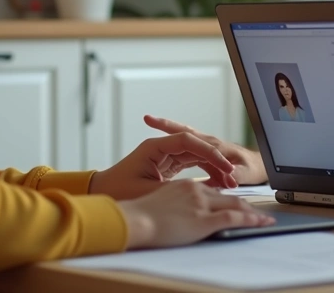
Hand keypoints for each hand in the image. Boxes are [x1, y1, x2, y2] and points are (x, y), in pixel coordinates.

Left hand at [90, 131, 238, 200]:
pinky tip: (219, 184)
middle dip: (216, 160)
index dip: (209, 153)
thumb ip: (173, 189)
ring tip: (230, 183)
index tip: (224, 167)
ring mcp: (166, 155)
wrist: (101, 193)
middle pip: (197, 146)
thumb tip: (199, 191)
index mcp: (154, 146)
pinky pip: (194, 164)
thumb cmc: (118, 190)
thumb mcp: (147, 192)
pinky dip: (207, 173)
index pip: (189, 141)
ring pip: (198, 155)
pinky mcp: (169, 165)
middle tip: (232, 176)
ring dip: (214, 167)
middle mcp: (162, 147)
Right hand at [116, 180, 272, 248]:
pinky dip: (252, 220)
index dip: (227, 195)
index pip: (212, 189)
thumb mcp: (158, 204)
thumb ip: (174, 205)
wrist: (132, 222)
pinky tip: (262, 223)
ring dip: (252, 212)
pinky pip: (235, 218)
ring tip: (265, 219)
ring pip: (235, 203)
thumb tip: (180, 214)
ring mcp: (201, 203)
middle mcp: (196, 190)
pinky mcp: (204, 218)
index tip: (237, 201)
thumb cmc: (137, 217)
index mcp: (184, 186)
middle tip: (259, 211)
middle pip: (227, 195)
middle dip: (245, 203)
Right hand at [144, 115, 267, 185]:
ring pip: (185, 142)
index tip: (156, 124)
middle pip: (184, 133)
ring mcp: (208, 148)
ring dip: (170, 135)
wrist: (259, 169)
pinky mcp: (207, 156)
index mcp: (216, 146)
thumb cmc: (253, 170)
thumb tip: (229, 176)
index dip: (173, 130)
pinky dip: (178, 151)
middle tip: (148, 119)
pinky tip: (167, 157)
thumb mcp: (246, 174)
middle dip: (167, 125)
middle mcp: (210, 143)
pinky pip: (190, 153)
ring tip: (151, 127)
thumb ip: (237, 175)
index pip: (190, 137)